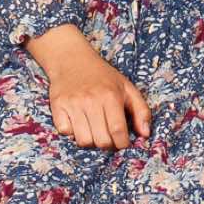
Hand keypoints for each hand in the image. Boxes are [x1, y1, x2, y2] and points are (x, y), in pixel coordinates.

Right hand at [27, 25, 150, 149]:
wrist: (72, 59)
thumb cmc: (103, 77)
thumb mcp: (127, 88)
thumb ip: (141, 111)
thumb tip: (145, 134)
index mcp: (111, 96)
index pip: (118, 131)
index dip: (122, 144)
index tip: (123, 143)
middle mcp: (91, 100)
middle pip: (101, 140)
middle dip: (107, 144)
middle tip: (108, 136)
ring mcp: (73, 104)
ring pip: (83, 141)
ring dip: (90, 140)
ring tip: (93, 129)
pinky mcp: (58, 106)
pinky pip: (65, 133)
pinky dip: (72, 132)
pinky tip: (77, 122)